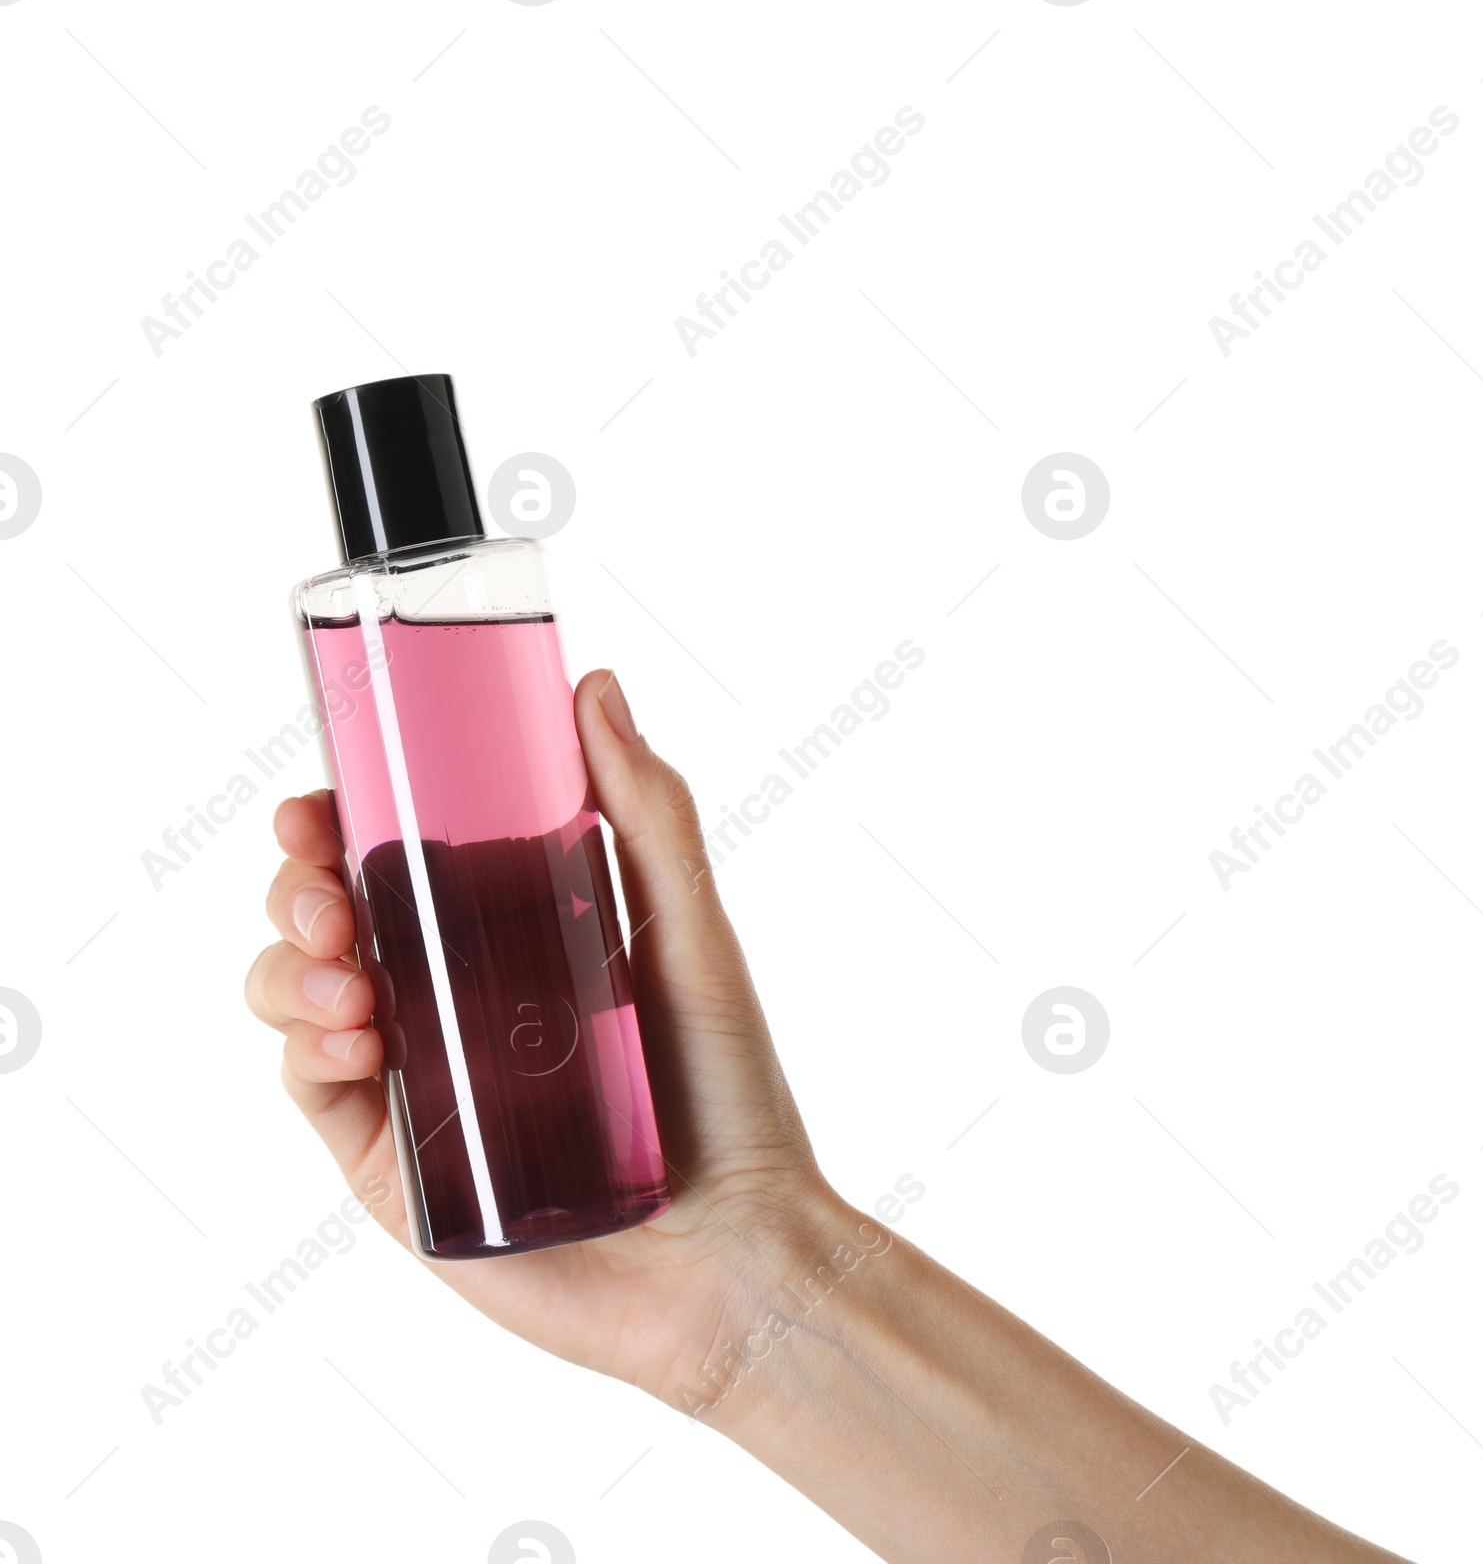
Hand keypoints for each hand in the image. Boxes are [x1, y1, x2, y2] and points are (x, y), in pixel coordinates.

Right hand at [244, 669, 841, 1408]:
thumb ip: (645, 813)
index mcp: (515, 931)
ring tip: (347, 977)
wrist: (732, 1255)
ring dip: (290, 964)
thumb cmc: (728, 1092)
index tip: (321, 797)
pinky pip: (312, 1088)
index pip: (403, 855)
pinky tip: (346, 1035)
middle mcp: (455, 996)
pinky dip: (303, 1048)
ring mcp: (418, 1077)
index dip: (345, 819)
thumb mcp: (690, 935)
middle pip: (334, 914)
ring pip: (299, 992)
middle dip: (302, 885)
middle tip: (324, 886)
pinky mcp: (393, 1163)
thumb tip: (593, 686)